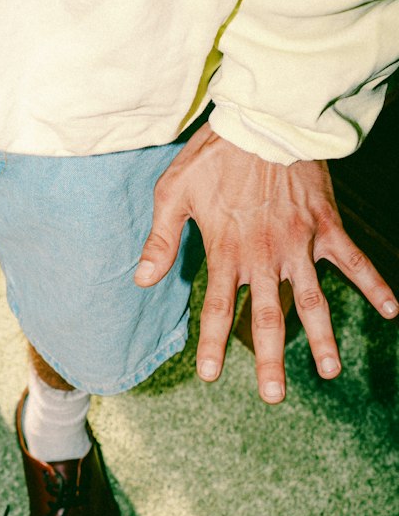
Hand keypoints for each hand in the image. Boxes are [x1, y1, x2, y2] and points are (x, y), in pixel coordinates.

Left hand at [135, 125, 397, 402]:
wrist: (265, 118)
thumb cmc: (213, 156)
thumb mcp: (173, 194)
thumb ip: (161, 241)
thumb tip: (141, 280)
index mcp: (228, 252)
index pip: (220, 309)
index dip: (215, 344)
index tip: (211, 376)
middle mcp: (266, 256)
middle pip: (270, 317)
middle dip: (271, 359)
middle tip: (274, 397)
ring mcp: (300, 244)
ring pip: (314, 300)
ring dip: (323, 338)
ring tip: (331, 372)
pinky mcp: (327, 226)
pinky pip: (354, 261)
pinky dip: (374, 284)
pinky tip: (391, 312)